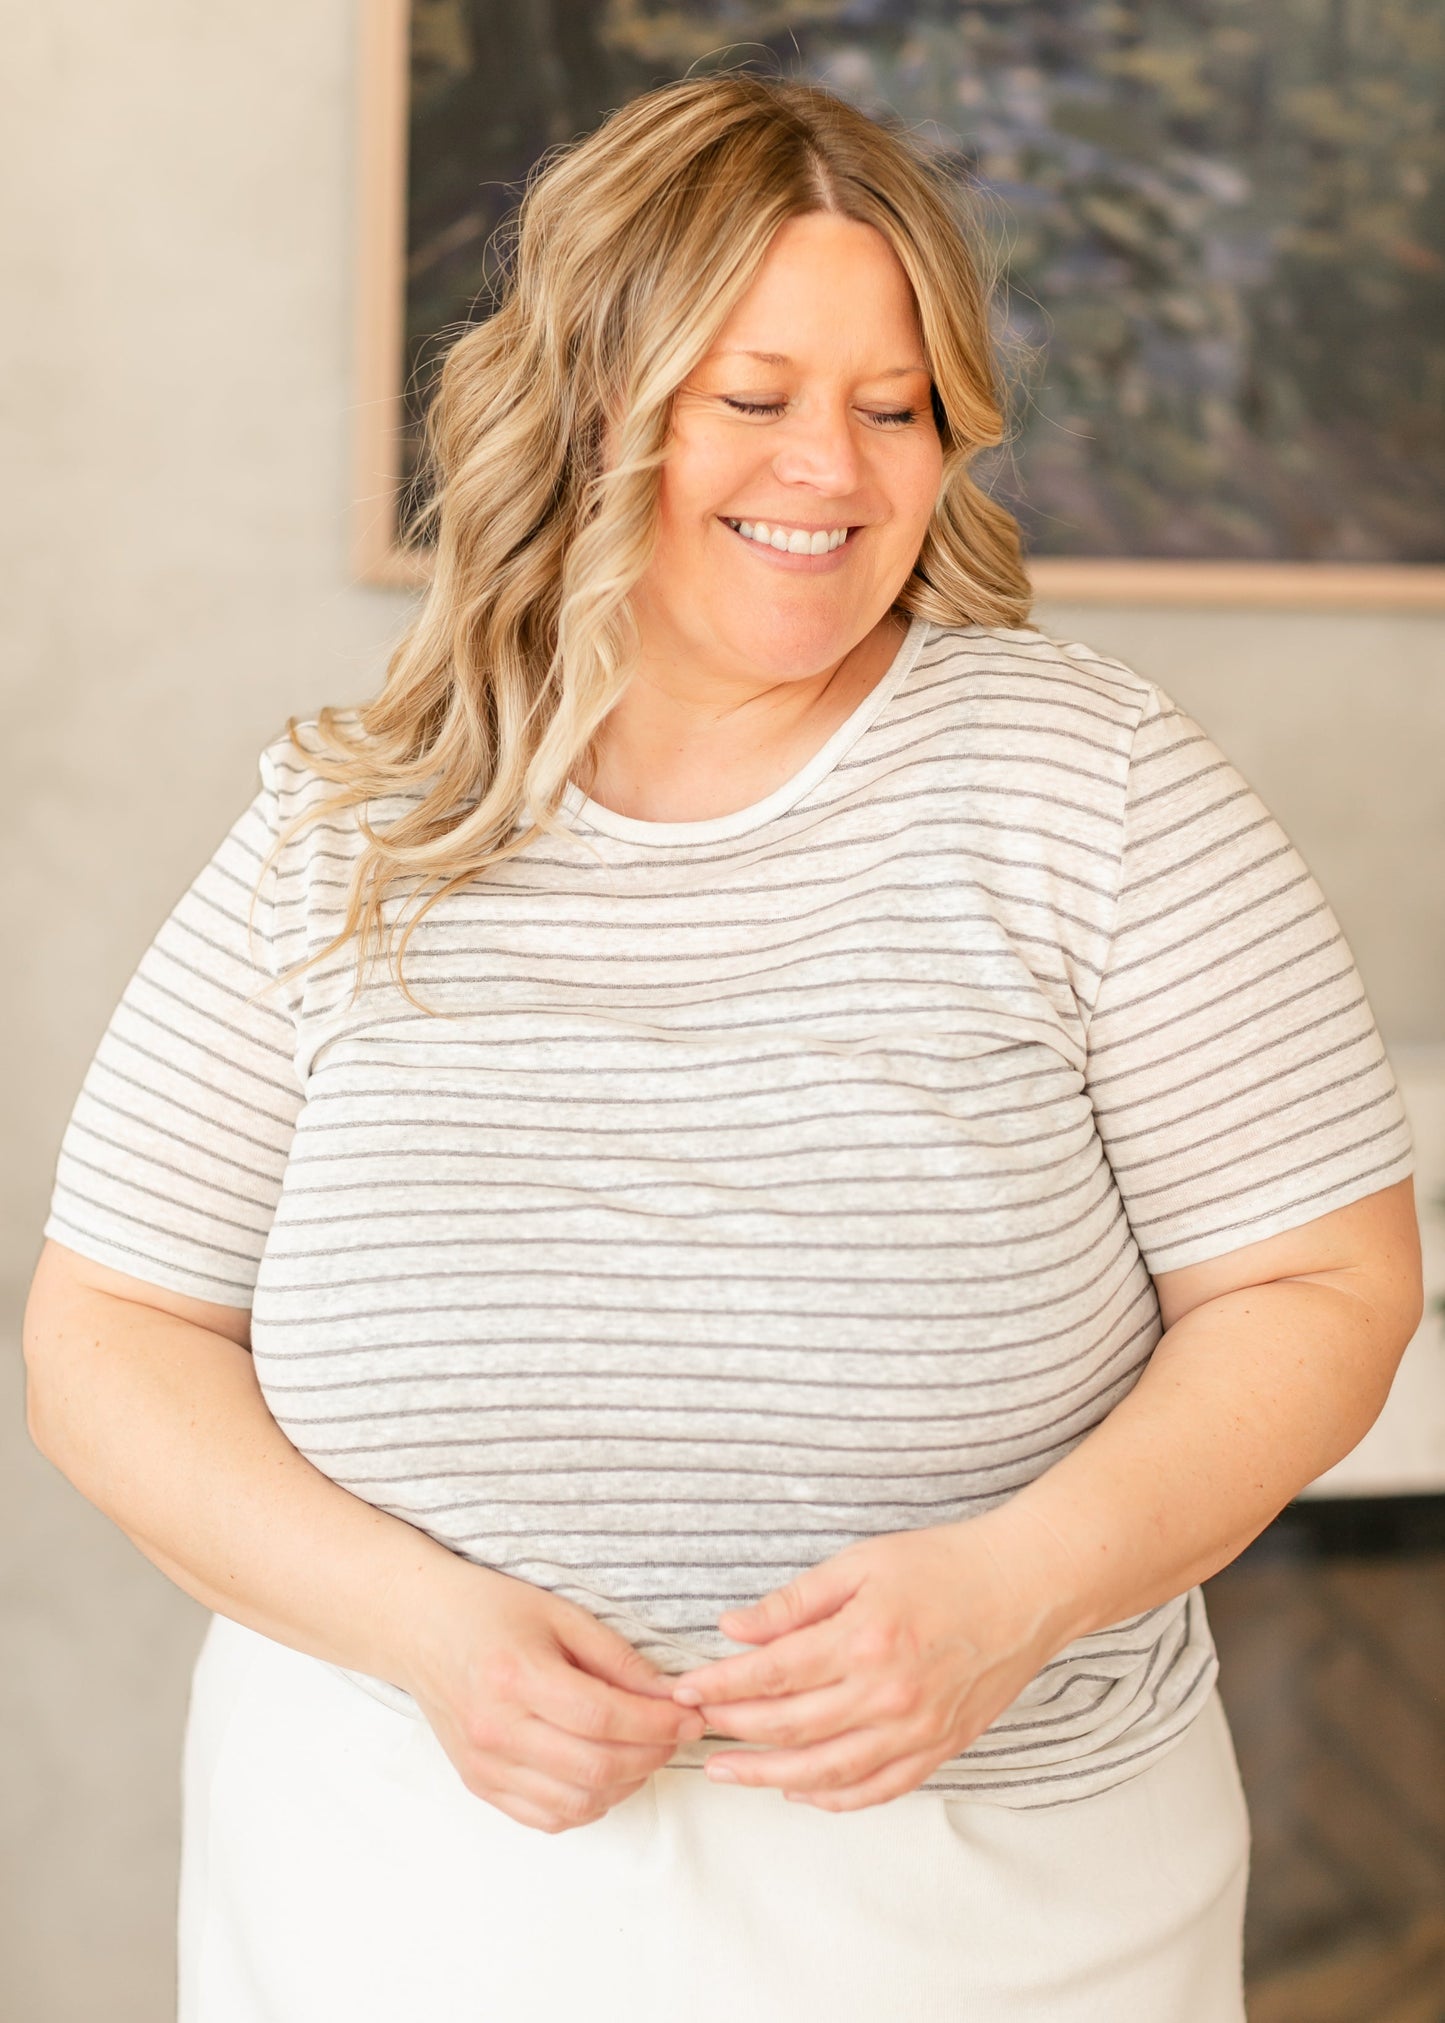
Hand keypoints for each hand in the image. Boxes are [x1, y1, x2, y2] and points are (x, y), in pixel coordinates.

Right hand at [396, 1557, 706, 1833]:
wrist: (421, 1627)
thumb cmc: (490, 1611)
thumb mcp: (559, 1614)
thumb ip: (615, 1657)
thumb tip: (669, 1696)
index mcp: (516, 1677)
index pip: (603, 1719)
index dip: (657, 1724)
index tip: (691, 1716)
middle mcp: (496, 1729)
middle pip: (594, 1768)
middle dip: (651, 1756)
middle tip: (676, 1735)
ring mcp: (484, 1764)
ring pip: (575, 1804)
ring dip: (625, 1786)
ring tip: (644, 1753)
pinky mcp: (479, 1784)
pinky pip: (545, 1818)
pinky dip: (587, 1805)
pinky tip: (605, 1775)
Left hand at [668, 1512, 1076, 1811]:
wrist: (1026, 1588)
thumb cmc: (944, 1564)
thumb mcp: (862, 1563)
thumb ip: (795, 1601)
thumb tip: (734, 1627)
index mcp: (863, 1639)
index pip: (772, 1674)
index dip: (721, 1685)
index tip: (685, 1688)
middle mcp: (887, 1694)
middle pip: (790, 1728)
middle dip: (733, 1731)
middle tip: (692, 1731)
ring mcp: (916, 1729)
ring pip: (826, 1770)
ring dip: (768, 1776)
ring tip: (728, 1773)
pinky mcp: (940, 1748)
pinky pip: (878, 1788)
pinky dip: (833, 1797)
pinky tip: (799, 1789)